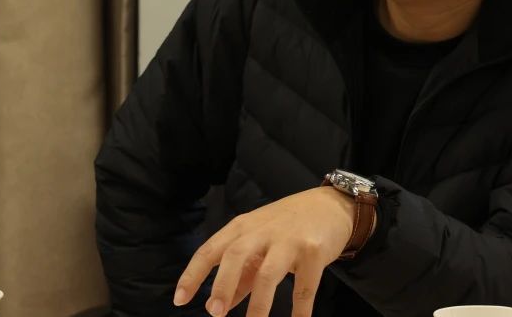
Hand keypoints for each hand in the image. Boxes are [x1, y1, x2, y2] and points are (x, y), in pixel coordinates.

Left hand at [173, 186, 356, 316]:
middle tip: (214, 313)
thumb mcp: (260, 242)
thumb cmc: (289, 225)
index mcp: (244, 227)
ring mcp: (290, 241)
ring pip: (269, 273)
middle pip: (236, 254)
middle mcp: (264, 230)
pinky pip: (304, 287)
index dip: (193, 274)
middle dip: (223, 284)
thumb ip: (240, 274)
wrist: (332, 205)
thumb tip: (217, 306)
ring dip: (259, 305)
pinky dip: (299, 310)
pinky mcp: (314, 252)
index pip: (211, 249)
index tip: (179, 299)